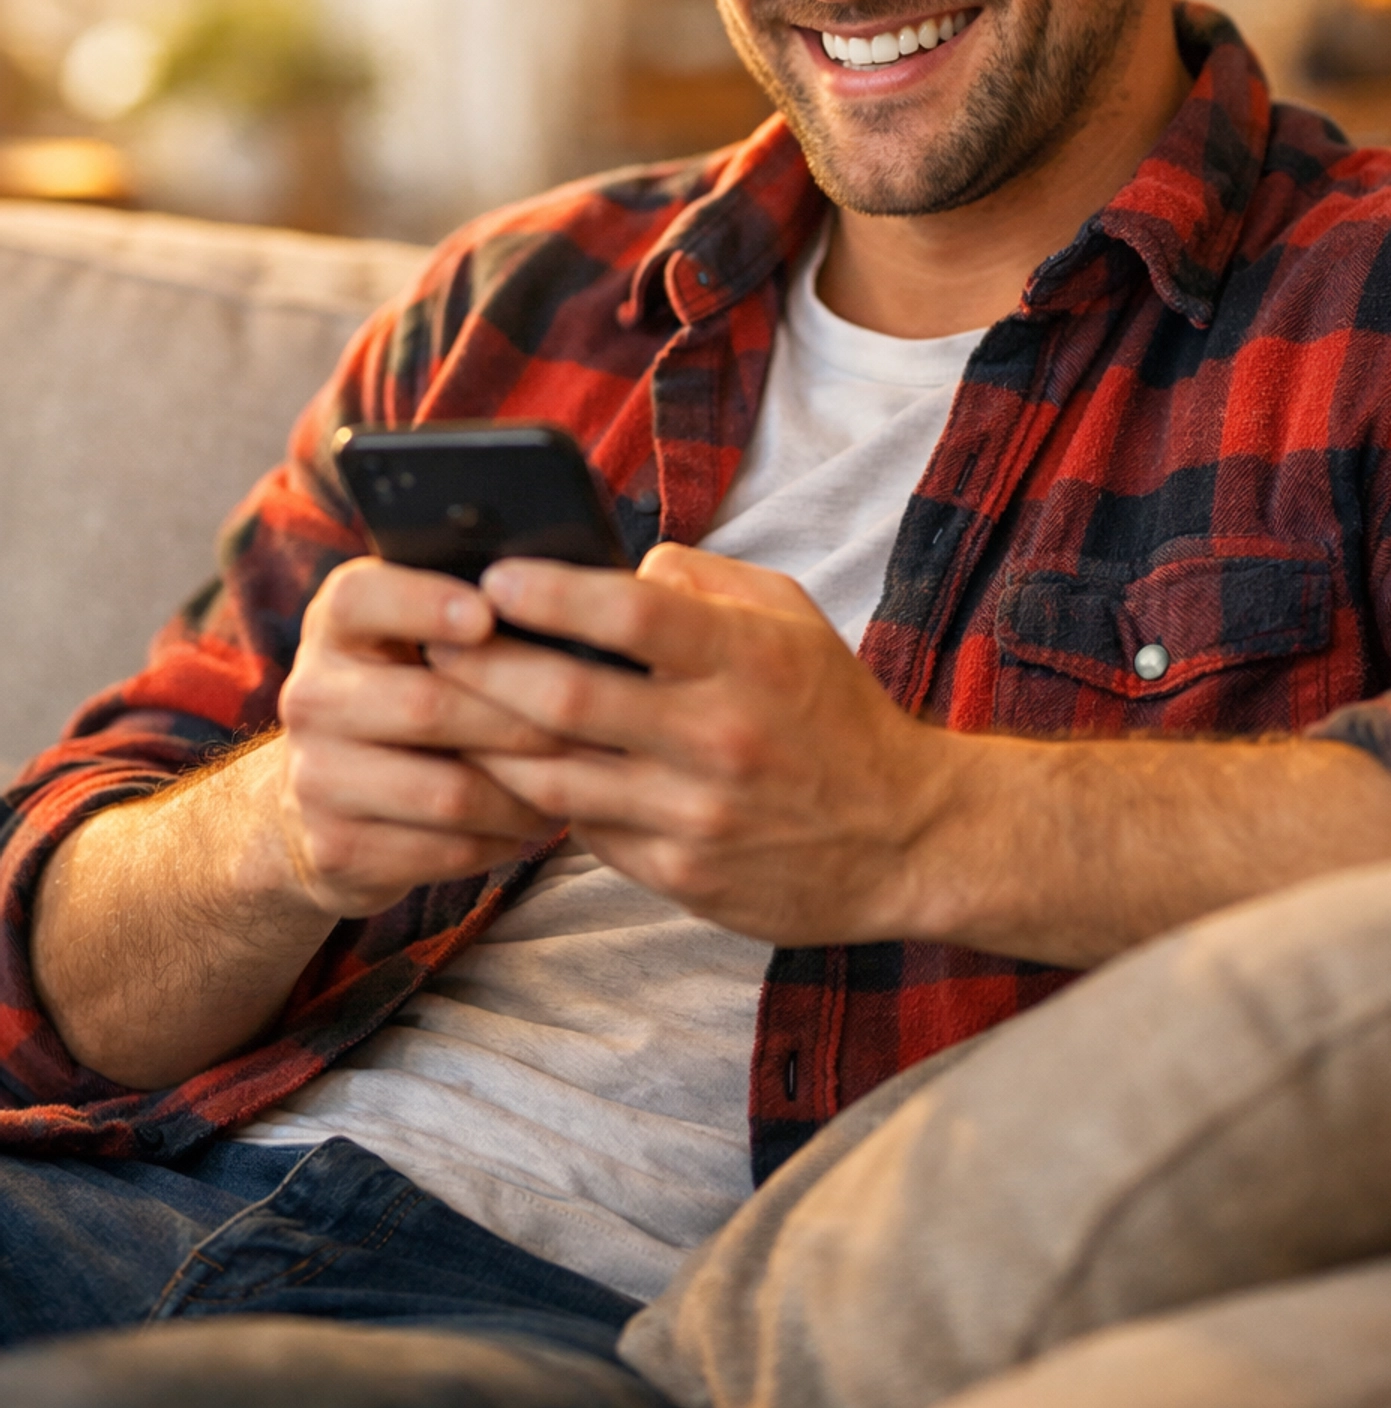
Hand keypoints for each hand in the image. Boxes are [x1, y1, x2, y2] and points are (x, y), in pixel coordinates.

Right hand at [275, 558, 563, 917]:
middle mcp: (312, 694)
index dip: (424, 604)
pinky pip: (442, 850)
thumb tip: (570, 594)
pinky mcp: (335, 848)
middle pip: (425, 705)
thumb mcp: (418, 636)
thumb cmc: (411, 689)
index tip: (488, 615)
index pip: (359, 599)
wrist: (329, 797)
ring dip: (522, 793)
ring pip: (445, 791)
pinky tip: (526, 824)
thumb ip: (473, 608)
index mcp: (336, 625)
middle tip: (587, 725)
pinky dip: (498, 840)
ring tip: (573, 782)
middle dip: (518, 719)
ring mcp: (315, 777)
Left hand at [427, 545, 960, 944]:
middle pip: (565, 696)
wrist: (906, 837)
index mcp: (745, 659)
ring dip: (486, 739)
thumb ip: (702, 581)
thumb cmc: (833, 712)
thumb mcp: (791, 618)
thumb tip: (613, 565)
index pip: (631, 612)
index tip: (492, 575)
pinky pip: (583, 830)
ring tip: (441, 706)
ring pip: (553, 774)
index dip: (550, 591)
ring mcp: (696, 815)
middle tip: (433, 639)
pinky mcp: (682, 877)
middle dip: (482, 665)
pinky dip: (538, 798)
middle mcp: (718, 736)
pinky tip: (504, 770)